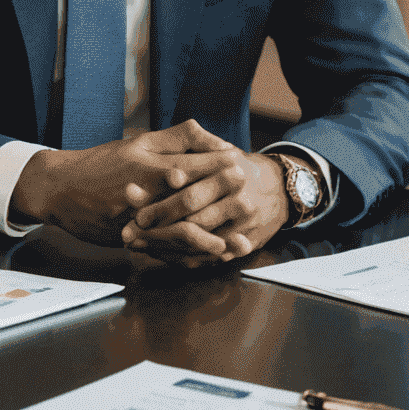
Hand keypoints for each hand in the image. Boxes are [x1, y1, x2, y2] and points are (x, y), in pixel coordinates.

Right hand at [8, 120, 251, 248]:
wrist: (60, 189)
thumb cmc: (103, 162)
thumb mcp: (140, 141)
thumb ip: (178, 137)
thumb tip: (213, 135)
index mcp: (149, 166)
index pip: (194, 166)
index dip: (220, 168)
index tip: (243, 168)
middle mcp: (146, 195)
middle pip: (192, 202)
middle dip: (222, 205)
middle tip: (250, 206)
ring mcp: (138, 220)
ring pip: (179, 233)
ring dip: (210, 240)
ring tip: (235, 245)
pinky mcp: (131, 239)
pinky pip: (164, 251)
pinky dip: (187, 256)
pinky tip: (206, 260)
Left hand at [121, 144, 290, 266]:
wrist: (279, 189)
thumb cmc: (237, 170)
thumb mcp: (219, 153)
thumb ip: (192, 156)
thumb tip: (167, 173)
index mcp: (227, 167)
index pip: (185, 180)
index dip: (156, 190)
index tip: (130, 196)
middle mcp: (237, 193)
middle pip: (189, 211)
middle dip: (156, 220)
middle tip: (129, 226)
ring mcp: (243, 220)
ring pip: (196, 237)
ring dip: (163, 242)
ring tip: (137, 242)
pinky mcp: (245, 242)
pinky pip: (207, 255)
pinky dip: (181, 256)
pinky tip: (159, 252)